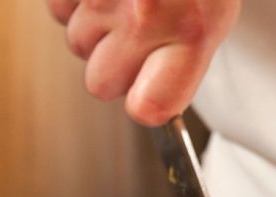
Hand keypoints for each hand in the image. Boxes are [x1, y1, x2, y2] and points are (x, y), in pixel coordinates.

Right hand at [47, 0, 239, 124]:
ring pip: (78, 43)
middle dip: (115, 67)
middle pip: (102, 83)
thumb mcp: (216, 12)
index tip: (150, 95)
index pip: (150, 106)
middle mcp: (145, 14)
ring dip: (96, 29)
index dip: (147, 102)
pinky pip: (59, 9)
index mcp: (192, 30)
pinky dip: (77, 0)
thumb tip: (153, 97)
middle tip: (137, 39)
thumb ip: (186, 56)